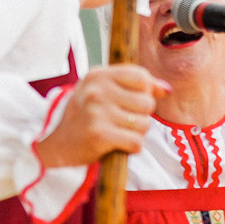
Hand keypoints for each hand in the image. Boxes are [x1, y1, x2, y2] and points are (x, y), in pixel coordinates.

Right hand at [36, 65, 161, 166]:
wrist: (58, 144)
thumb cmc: (86, 116)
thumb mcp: (104, 92)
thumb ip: (136, 86)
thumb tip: (166, 89)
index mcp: (98, 75)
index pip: (141, 77)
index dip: (145, 93)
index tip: (132, 103)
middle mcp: (96, 91)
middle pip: (147, 103)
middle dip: (141, 116)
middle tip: (121, 121)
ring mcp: (96, 112)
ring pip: (144, 124)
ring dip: (136, 133)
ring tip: (117, 132)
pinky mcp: (99, 135)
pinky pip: (136, 142)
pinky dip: (131, 147)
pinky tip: (116, 145)